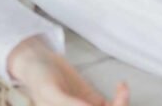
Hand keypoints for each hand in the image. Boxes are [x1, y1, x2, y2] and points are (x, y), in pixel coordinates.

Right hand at [8, 34, 129, 105]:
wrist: (40, 61)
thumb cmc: (39, 77)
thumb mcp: (50, 91)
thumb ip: (68, 103)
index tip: (110, 105)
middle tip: (121, 97)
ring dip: (121, 104)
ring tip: (122, 89)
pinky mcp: (93, 102)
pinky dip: (121, 98)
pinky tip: (121, 86)